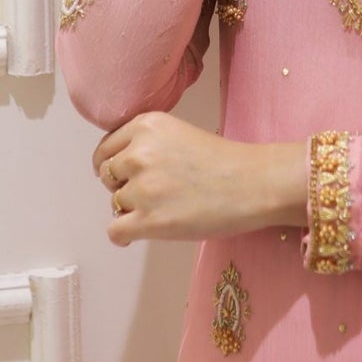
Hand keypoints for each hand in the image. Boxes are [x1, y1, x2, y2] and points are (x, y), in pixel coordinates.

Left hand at [93, 112, 280, 245]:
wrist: (254, 184)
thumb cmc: (226, 162)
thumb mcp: (179, 134)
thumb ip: (148, 144)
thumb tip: (119, 168)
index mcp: (146, 126)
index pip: (107, 148)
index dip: (114, 164)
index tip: (121, 176)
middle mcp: (138, 153)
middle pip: (106, 176)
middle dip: (121, 186)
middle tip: (149, 194)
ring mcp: (142, 188)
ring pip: (114, 204)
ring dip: (131, 210)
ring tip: (162, 210)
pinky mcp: (149, 220)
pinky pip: (115, 231)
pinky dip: (123, 235)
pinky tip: (136, 234)